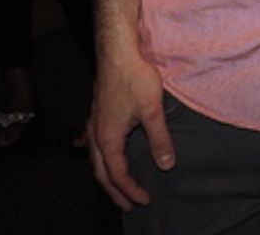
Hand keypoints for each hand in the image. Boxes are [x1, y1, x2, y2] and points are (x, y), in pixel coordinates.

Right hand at [88, 48, 173, 210]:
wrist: (117, 52)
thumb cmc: (134, 78)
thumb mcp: (152, 110)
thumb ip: (159, 139)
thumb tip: (166, 165)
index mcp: (107, 138)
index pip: (117, 174)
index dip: (130, 190)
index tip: (144, 200)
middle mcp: (95, 135)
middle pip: (101, 172)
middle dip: (114, 191)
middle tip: (128, 205)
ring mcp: (93, 124)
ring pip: (94, 159)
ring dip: (106, 176)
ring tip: (118, 186)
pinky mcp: (97, 113)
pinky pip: (93, 145)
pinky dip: (101, 158)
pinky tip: (105, 154)